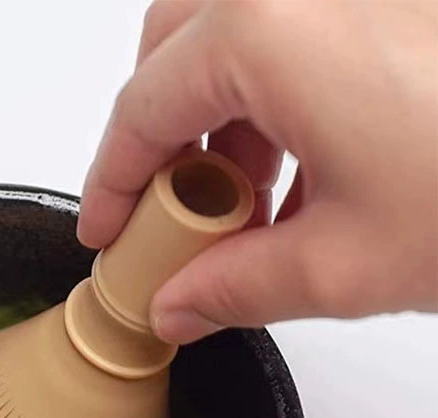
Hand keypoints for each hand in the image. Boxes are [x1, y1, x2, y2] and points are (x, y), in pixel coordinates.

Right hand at [78, 0, 437, 342]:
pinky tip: (301, 171)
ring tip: (242, 205)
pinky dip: (278, 96)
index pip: (142, 111)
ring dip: (221, 117)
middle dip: (159, 136)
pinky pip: (300, 35)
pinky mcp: (395, 5)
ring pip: (240, 38)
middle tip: (167, 212)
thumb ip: (236, 289)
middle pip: (177, 49)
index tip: (105, 231)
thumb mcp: (344, 264)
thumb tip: (179, 305)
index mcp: (271, 31)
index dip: (111, 184)